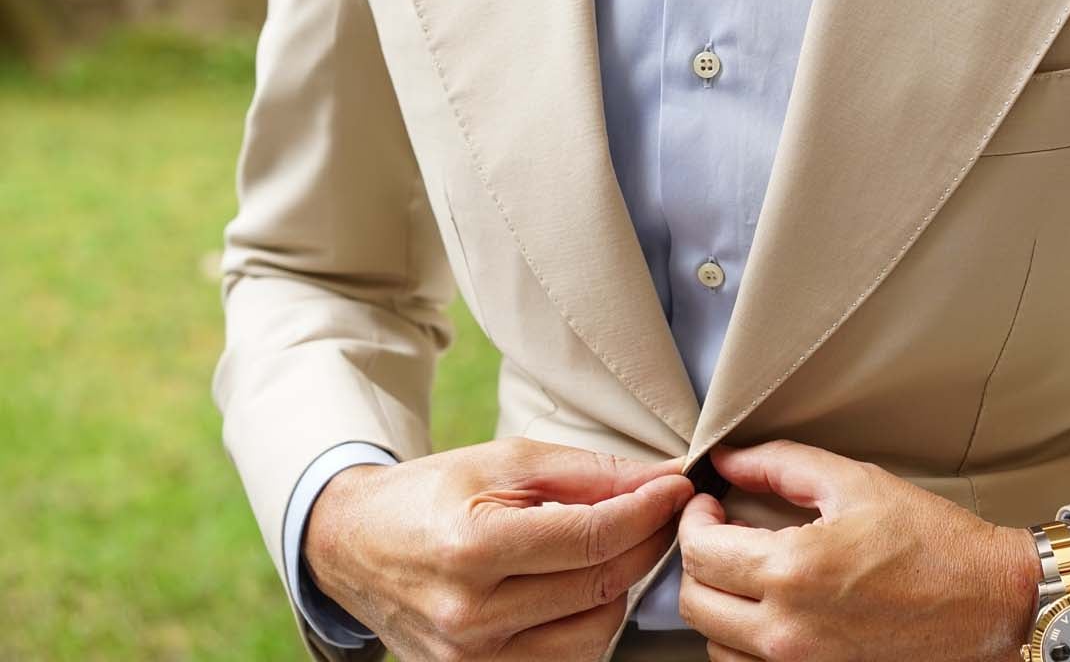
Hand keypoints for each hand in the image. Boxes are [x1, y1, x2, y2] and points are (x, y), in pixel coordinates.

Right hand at [304, 436, 693, 660]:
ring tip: (611, 548)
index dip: (649, 510)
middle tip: (662, 510)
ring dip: (620, 587)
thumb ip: (589, 472)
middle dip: (647, 542)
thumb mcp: (505, 462)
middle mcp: (470, 616)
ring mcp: (472, 660)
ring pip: (595, 632)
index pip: (592, 538)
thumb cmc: (432, 496)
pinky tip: (581, 585)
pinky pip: (567, 659)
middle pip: (600, 585)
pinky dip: (589, 621)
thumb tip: (663, 477)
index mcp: (471, 548)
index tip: (678, 486)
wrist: (356, 548)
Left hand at [676, 440, 1039, 661]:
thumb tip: (728, 460)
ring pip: (715, 641)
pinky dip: (744, 639)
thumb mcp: (855, 483)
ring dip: (719, 602)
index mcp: (793, 569)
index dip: (693, 519)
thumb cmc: (933, 543)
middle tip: (721, 531)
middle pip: (695, 601)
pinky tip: (771, 608)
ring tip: (746, 570)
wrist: (988, 601)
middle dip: (698, 559)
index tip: (708, 504)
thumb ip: (780, 465)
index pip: (699, 550)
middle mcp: (788, 629)